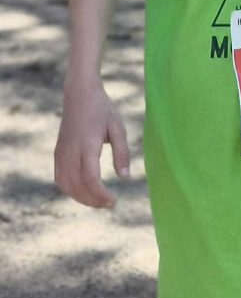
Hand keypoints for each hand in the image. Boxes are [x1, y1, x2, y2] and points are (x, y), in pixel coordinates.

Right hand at [54, 79, 129, 208]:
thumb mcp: (118, 127)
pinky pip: (60, 178)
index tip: (114, 200)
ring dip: (81, 198)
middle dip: (93, 200)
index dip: (101, 195)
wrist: (79, 94)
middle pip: (77, 186)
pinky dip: (70, 190)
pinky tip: (83, 192)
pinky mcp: (58, 152)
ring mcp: (61, 152)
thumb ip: (122, 153)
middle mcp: (71, 151)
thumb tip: (125, 177)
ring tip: (98, 201)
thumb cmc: (102, 109)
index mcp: (87, 144)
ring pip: (66, 185)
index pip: (90, 178)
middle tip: (109, 204)